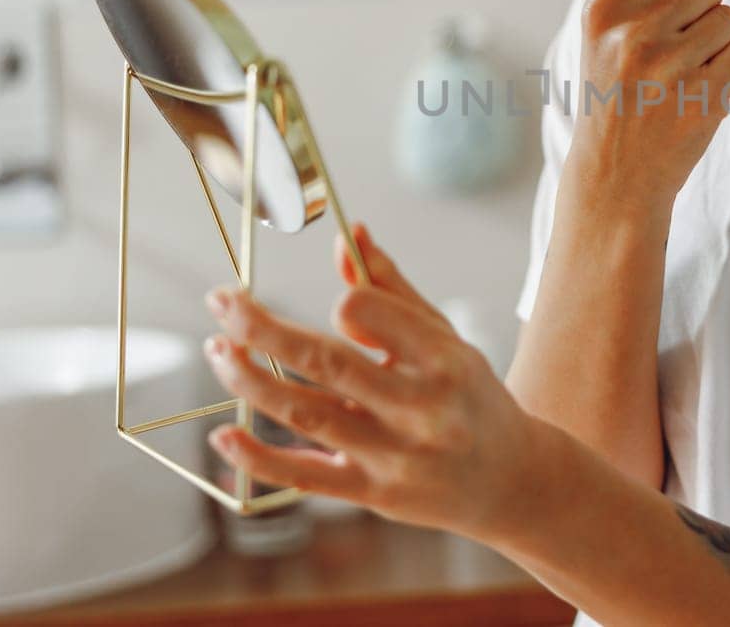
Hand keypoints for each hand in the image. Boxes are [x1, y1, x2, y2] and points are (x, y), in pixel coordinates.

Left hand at [202, 222, 543, 543]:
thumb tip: (347, 233)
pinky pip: (305, 476)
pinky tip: (224, 433)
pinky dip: (258, 458)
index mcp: (444, 360)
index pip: (373, 316)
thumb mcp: (447, 338)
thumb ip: (393, 289)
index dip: (344, 302)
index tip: (338, 304)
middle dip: (262, 327)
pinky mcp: (374, 495)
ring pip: (306, 413)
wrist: (511, 481)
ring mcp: (395, 456)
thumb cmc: (472, 397)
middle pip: (325, 362)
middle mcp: (420, 409)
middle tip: (221, 300)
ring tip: (218, 349)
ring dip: (249, 378)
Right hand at [571, 0, 729, 204]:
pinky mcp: (703, 95)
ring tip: (681, 71)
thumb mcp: (603, 38)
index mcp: (601, 10)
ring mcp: (669, 66)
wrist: (615, 175)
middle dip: (705, 1)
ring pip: (728, 17)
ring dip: (716, 39)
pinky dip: (728, 68)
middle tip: (678, 38)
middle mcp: (632, 32)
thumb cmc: (614, 97)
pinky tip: (697, 90)